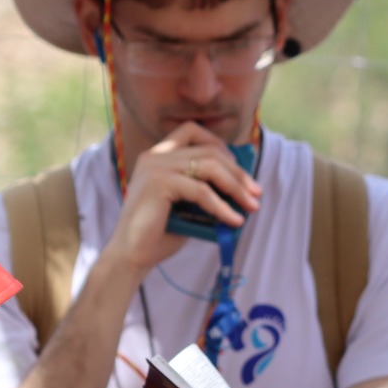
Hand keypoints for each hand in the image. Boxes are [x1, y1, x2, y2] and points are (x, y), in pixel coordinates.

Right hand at [108, 123, 263, 272]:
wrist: (131, 256)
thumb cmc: (158, 234)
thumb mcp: (187, 206)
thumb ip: (205, 190)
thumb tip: (241, 189)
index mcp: (158, 156)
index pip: (193, 132)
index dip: (220, 146)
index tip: (238, 170)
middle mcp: (155, 155)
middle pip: (209, 150)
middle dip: (238, 172)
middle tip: (257, 192)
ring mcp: (155, 167)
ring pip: (209, 167)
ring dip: (236, 187)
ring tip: (252, 206)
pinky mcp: (159, 184)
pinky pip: (202, 191)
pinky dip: (223, 207)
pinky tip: (235, 221)